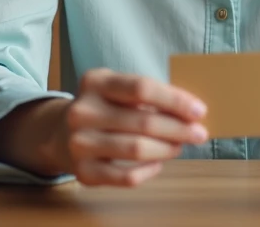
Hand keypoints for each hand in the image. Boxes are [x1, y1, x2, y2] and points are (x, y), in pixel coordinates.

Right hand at [52, 68, 209, 186]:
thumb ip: (149, 95)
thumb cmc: (103, 108)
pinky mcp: (83, 171)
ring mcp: (80, 143)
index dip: (175, 100)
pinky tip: (158, 162)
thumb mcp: (117, 90)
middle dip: (178, 128)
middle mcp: (82, 111)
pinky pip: (127, 176)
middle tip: (199, 133)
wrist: (60, 134)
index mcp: (95, 82)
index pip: (142, 88)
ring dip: (167, 149)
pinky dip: (149, 170)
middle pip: (144, 121)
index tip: (199, 110)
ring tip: (179, 146)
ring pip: (137, 149)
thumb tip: (191, 111)